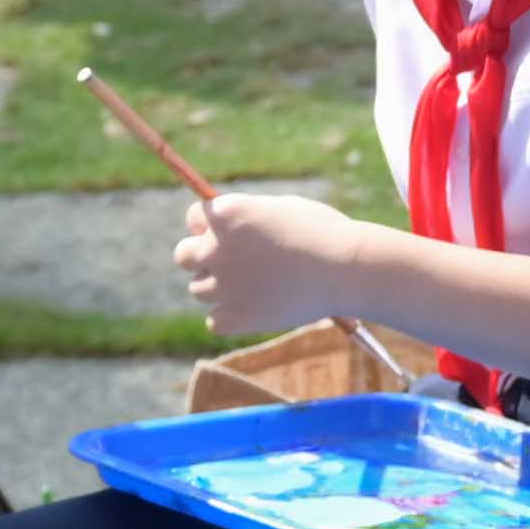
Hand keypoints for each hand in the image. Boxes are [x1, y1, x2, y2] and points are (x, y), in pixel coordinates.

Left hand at [179, 186, 357, 336]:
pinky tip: (253, 306)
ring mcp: (223, 286)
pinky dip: (228, 316)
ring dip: (217, 286)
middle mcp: (216, 250)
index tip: (227, 232)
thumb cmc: (321, 231)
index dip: (209, 224)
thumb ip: (245, 215)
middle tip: (229, 261)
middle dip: (200, 256)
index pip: (193, 217)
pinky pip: (214, 321)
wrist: (346, 269)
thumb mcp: (279, 207)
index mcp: (226, 215)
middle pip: (182, 256)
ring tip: (252, 284)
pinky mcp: (236, 318)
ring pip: (198, 289)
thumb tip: (224, 223)